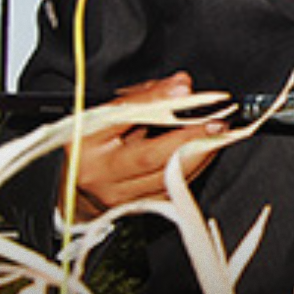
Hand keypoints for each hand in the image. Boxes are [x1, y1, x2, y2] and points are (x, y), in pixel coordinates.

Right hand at [62, 72, 226, 221]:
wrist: (75, 186)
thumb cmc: (91, 144)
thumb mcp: (107, 113)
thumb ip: (144, 97)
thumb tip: (181, 85)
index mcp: (87, 140)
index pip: (126, 117)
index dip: (159, 103)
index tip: (186, 91)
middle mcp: (102, 172)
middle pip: (151, 156)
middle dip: (190, 136)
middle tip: (217, 122)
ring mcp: (119, 196)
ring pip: (167, 176)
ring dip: (199, 154)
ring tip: (218, 135)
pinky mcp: (137, 207)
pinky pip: (172, 189)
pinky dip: (192, 169)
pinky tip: (204, 154)